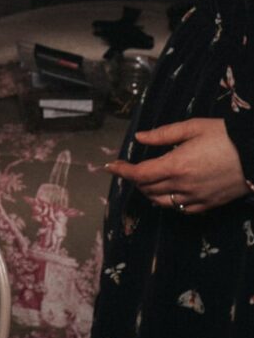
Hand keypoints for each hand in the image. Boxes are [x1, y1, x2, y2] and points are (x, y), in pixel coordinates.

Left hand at [106, 118, 248, 213]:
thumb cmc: (225, 136)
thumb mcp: (193, 127)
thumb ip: (164, 134)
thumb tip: (139, 138)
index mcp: (176, 165)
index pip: (140, 174)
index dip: (122, 171)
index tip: (111, 166)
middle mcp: (182, 186)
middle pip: (147, 189)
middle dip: (135, 179)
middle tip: (131, 168)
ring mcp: (195, 199)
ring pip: (161, 202)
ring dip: (149, 192)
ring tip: (147, 180)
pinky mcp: (208, 206)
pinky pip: (180, 209)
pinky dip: (168, 201)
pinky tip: (169, 192)